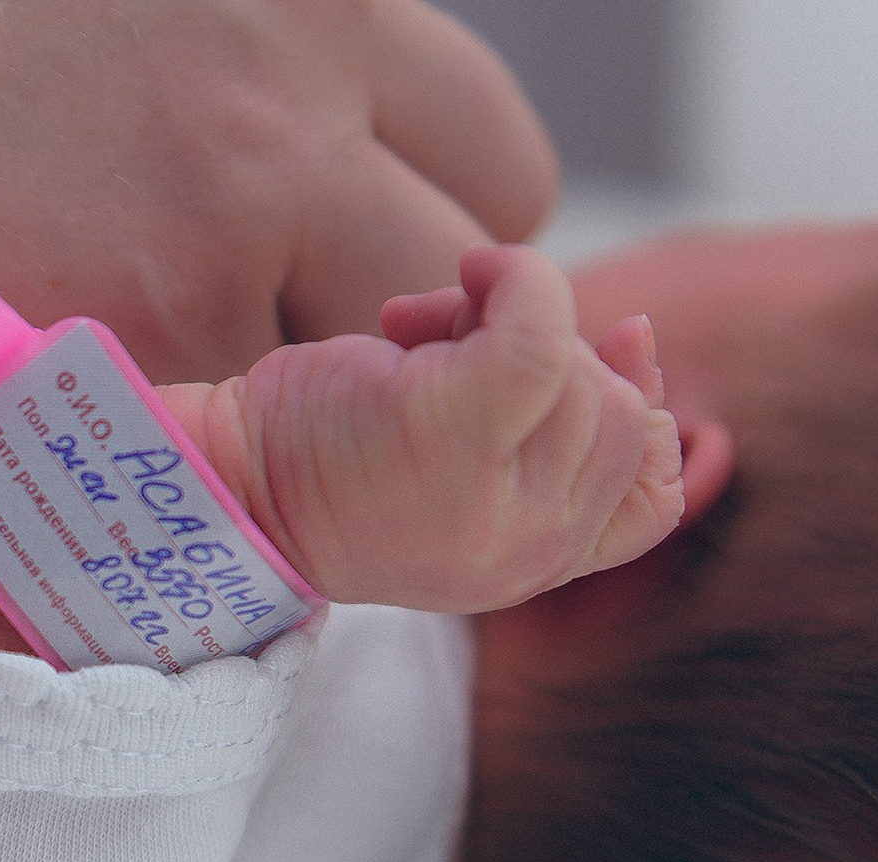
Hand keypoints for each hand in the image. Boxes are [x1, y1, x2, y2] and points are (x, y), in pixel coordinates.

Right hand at [0, 0, 558, 396]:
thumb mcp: (91, 10)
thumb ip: (229, 61)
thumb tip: (299, 148)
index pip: (488, 133)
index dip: (437, 227)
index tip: (365, 285)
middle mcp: (303, 61)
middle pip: (501, 238)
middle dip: (436, 322)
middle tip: (319, 361)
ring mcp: (245, 192)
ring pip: (417, 360)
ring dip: (352, 402)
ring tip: (209, 401)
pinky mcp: (163, 326)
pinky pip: (283, 437)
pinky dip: (232, 454)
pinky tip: (119, 424)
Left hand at [166, 244, 683, 612]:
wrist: (223, 487)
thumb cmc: (327, 460)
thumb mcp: (460, 461)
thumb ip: (552, 424)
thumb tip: (643, 334)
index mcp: (532, 568)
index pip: (654, 502)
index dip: (646, 416)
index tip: (609, 351)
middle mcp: (527, 553)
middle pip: (617, 415)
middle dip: (553, 356)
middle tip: (446, 351)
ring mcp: (496, 502)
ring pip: (576, 367)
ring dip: (503, 319)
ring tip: (417, 339)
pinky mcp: (455, 436)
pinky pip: (538, 328)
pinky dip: (514, 278)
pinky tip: (462, 277)